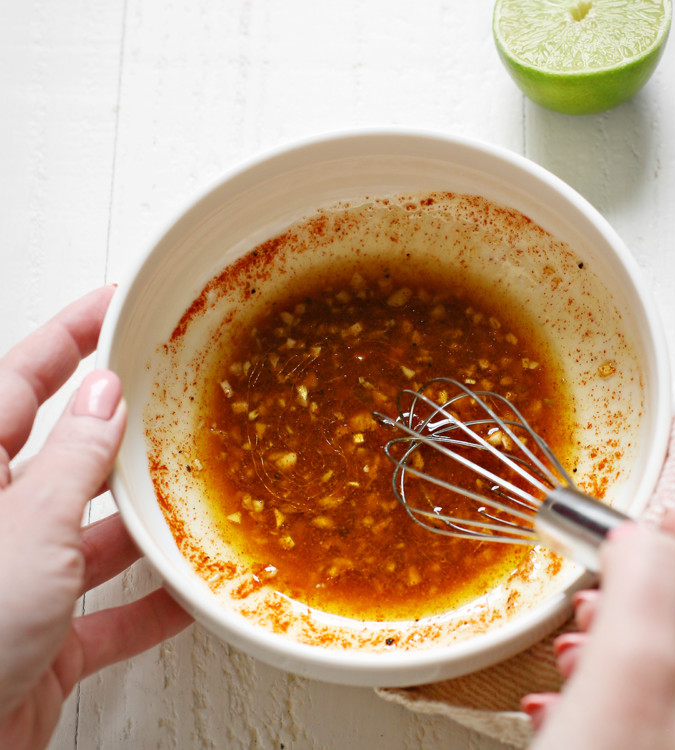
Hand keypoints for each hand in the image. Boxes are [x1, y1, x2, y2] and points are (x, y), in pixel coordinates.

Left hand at [0, 286, 191, 749]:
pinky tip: (188, 596)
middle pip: (69, 454)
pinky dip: (151, 605)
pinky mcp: (47, 635)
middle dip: (121, 429)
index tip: (112, 304)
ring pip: (98, 533)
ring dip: (147, 525)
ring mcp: (24, 578)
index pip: (21, 380)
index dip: (69, 335)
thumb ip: (73, 463)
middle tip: (169, 394)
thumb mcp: (27, 532)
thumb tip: (104, 398)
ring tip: (195, 497)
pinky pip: (110, 610)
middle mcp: (0, 520)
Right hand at [522, 508, 674, 749]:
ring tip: (575, 652)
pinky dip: (606, 688)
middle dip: (643, 599)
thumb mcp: (631, 678)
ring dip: (614, 643)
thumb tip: (641, 536)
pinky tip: (567, 702)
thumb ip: (643, 588)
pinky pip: (652, 704)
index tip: (657, 526)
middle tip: (602, 592)